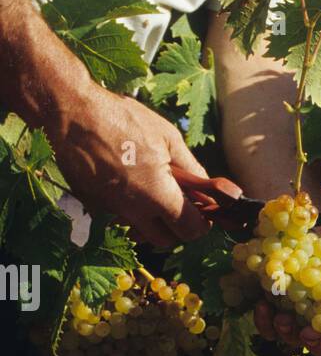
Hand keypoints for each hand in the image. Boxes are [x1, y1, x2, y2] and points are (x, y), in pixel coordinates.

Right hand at [47, 85, 211, 248]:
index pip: (190, 230)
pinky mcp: (93, 205)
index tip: (203, 211)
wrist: (71, 114)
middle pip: (166, 240)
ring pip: (140, 231)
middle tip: (180, 204)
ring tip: (153, 191)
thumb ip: (192, 167)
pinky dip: (129, 208)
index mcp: (158, 195)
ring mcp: (111, 210)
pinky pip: (119, 217)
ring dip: (152, 221)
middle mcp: (134, 210)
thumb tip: (213, 187)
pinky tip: (127, 182)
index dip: (201, 223)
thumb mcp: (168, 137)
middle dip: (177, 228)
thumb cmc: (123, 120)